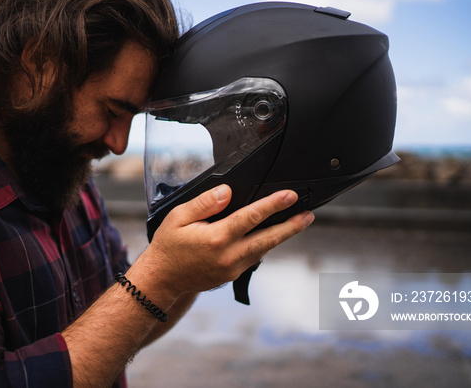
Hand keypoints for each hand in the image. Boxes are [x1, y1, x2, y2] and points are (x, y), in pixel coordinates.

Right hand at [139, 184, 313, 295]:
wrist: (162, 280)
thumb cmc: (168, 246)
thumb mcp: (178, 217)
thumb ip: (204, 203)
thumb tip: (227, 192)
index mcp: (216, 238)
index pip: (251, 217)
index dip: (273, 205)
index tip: (290, 196)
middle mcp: (228, 256)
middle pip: (268, 239)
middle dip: (291, 226)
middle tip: (309, 215)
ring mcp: (232, 268)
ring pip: (264, 249)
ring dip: (282, 235)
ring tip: (298, 222)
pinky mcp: (232, 275)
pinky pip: (254, 257)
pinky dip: (265, 245)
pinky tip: (271, 235)